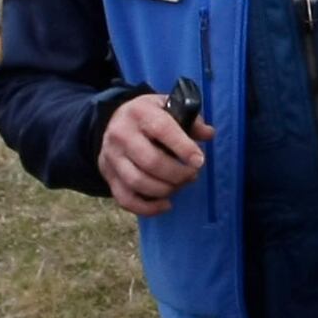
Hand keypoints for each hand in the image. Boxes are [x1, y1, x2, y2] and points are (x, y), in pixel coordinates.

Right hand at [98, 92, 210, 216]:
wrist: (115, 122)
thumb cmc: (149, 117)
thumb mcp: (168, 108)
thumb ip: (190, 121)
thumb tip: (208, 134)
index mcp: (140, 113)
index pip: (162, 130)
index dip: (183, 147)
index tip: (199, 161)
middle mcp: (121, 134)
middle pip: (151, 161)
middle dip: (177, 174)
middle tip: (192, 175)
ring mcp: (112, 157)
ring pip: (138, 182)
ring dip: (165, 190)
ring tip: (180, 185)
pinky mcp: (108, 176)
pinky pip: (126, 200)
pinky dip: (148, 208)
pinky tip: (166, 204)